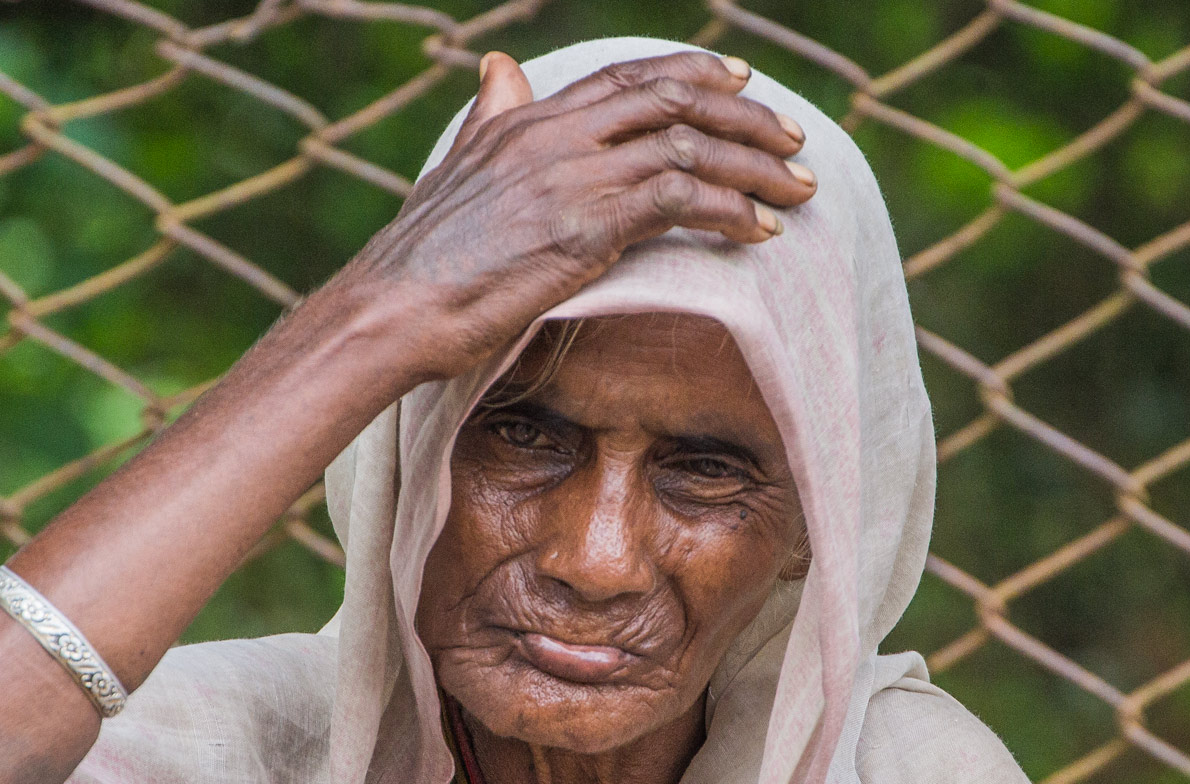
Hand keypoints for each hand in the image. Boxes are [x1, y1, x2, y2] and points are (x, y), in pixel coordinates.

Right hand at [340, 50, 816, 381]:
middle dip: (745, 119)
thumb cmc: (420, 261)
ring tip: (798, 193)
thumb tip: (499, 70)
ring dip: (755, 170)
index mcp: (526, 121)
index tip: (741, 82)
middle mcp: (554, 136)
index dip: (690, 73)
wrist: (391, 307)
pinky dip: (731, 213)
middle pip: (673, 101)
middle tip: (793, 140)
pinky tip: (760, 233)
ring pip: (689, 149)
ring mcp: (572, 177)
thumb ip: (492, 119)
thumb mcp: (457, 171)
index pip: (625, 78)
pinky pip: (680, 200)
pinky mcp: (585, 226)